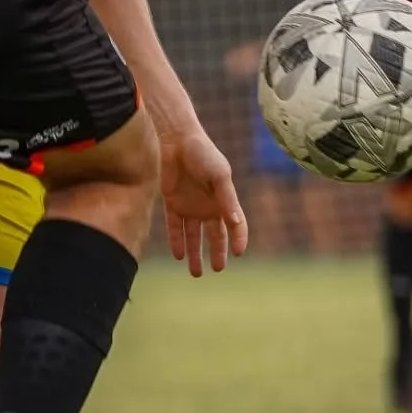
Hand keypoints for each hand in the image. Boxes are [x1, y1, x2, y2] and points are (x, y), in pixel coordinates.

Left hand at [160, 123, 247, 276]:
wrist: (177, 140)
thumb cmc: (203, 154)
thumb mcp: (219, 176)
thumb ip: (227, 199)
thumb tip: (235, 223)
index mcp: (224, 199)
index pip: (235, 225)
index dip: (239, 239)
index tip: (239, 254)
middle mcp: (208, 205)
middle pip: (214, 235)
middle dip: (217, 252)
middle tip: (218, 269)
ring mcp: (190, 206)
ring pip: (194, 236)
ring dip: (195, 254)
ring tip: (196, 273)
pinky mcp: (172, 203)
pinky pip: (175, 227)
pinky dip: (177, 241)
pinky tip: (179, 256)